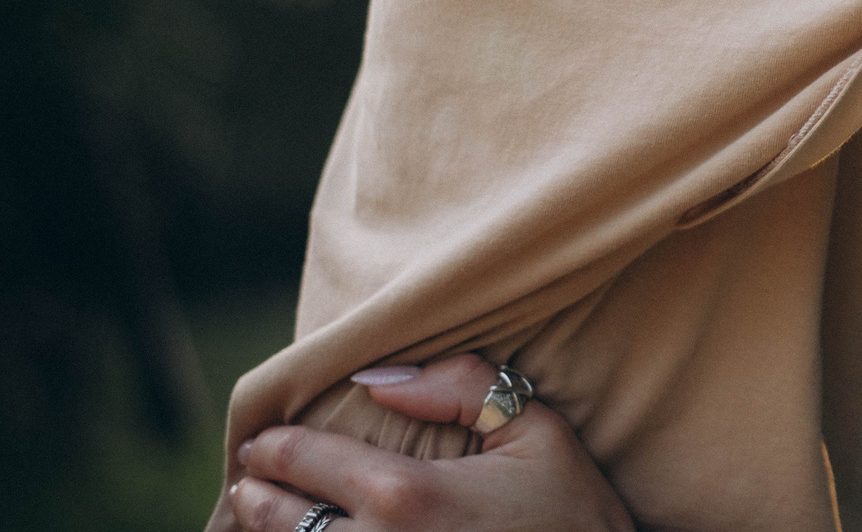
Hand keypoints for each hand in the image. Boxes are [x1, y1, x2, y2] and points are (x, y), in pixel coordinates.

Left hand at [232, 356, 634, 531]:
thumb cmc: (572, 517)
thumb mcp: (537, 433)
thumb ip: (462, 387)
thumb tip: (378, 379)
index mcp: (405, 494)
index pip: (300, 459)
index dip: (271, 445)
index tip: (262, 441)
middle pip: (273, 518)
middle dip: (255, 492)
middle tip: (252, 479)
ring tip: (263, 518)